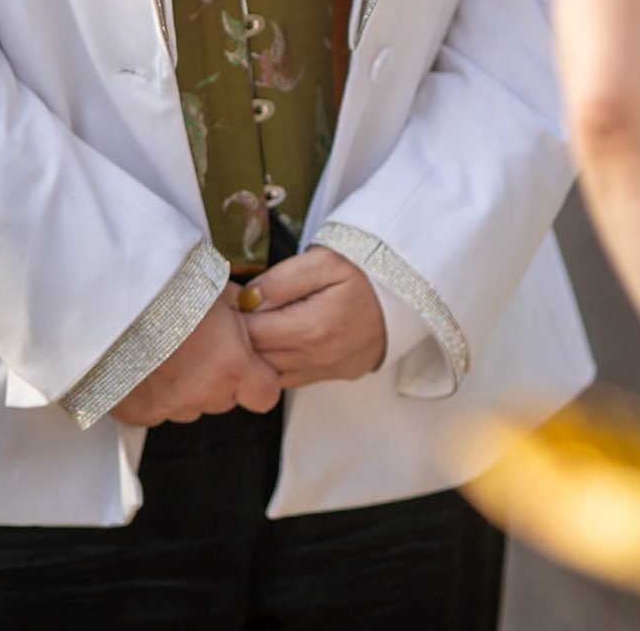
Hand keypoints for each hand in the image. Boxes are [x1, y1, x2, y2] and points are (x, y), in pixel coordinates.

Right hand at [110, 284, 280, 425]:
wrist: (112, 300)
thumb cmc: (166, 288)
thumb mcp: (217, 287)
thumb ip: (239, 307)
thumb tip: (249, 307)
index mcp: (231, 366)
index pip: (265, 394)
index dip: (259, 378)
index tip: (249, 362)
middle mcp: (202, 394)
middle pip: (225, 398)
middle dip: (219, 377)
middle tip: (200, 344)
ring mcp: (168, 408)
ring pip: (189, 406)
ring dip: (185, 386)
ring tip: (167, 350)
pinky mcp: (136, 414)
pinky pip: (155, 410)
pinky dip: (153, 393)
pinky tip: (144, 363)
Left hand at [240, 247, 386, 387]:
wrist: (411, 289)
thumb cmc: (368, 268)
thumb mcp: (324, 261)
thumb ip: (280, 280)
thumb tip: (246, 300)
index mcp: (312, 329)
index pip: (251, 334)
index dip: (233, 318)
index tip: (228, 301)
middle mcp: (317, 359)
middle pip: (258, 358)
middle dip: (241, 337)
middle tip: (235, 312)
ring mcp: (328, 371)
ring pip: (272, 373)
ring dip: (259, 352)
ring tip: (258, 323)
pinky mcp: (337, 375)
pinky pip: (293, 378)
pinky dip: (279, 362)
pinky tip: (281, 337)